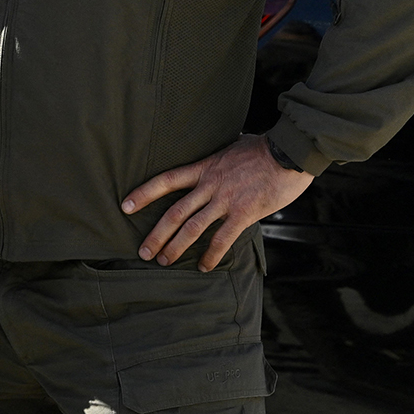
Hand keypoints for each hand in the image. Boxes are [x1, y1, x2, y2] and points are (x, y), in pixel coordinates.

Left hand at [121, 133, 313, 270]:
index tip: (126, 206)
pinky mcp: (244, 214)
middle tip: (143, 251)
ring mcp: (226, 200)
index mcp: (204, 168)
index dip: (144, 193)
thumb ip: (218, 155)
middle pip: (174, 212)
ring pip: (192, 228)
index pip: (166, 180)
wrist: (288, 153)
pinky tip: (203, 267)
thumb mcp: (232, 146)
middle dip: (156, 234)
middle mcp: (210, 185)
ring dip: (176, 247)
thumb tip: (218, 151)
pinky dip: (210, 255)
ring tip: (164, 261)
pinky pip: (222, 239)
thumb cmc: (263, 148)